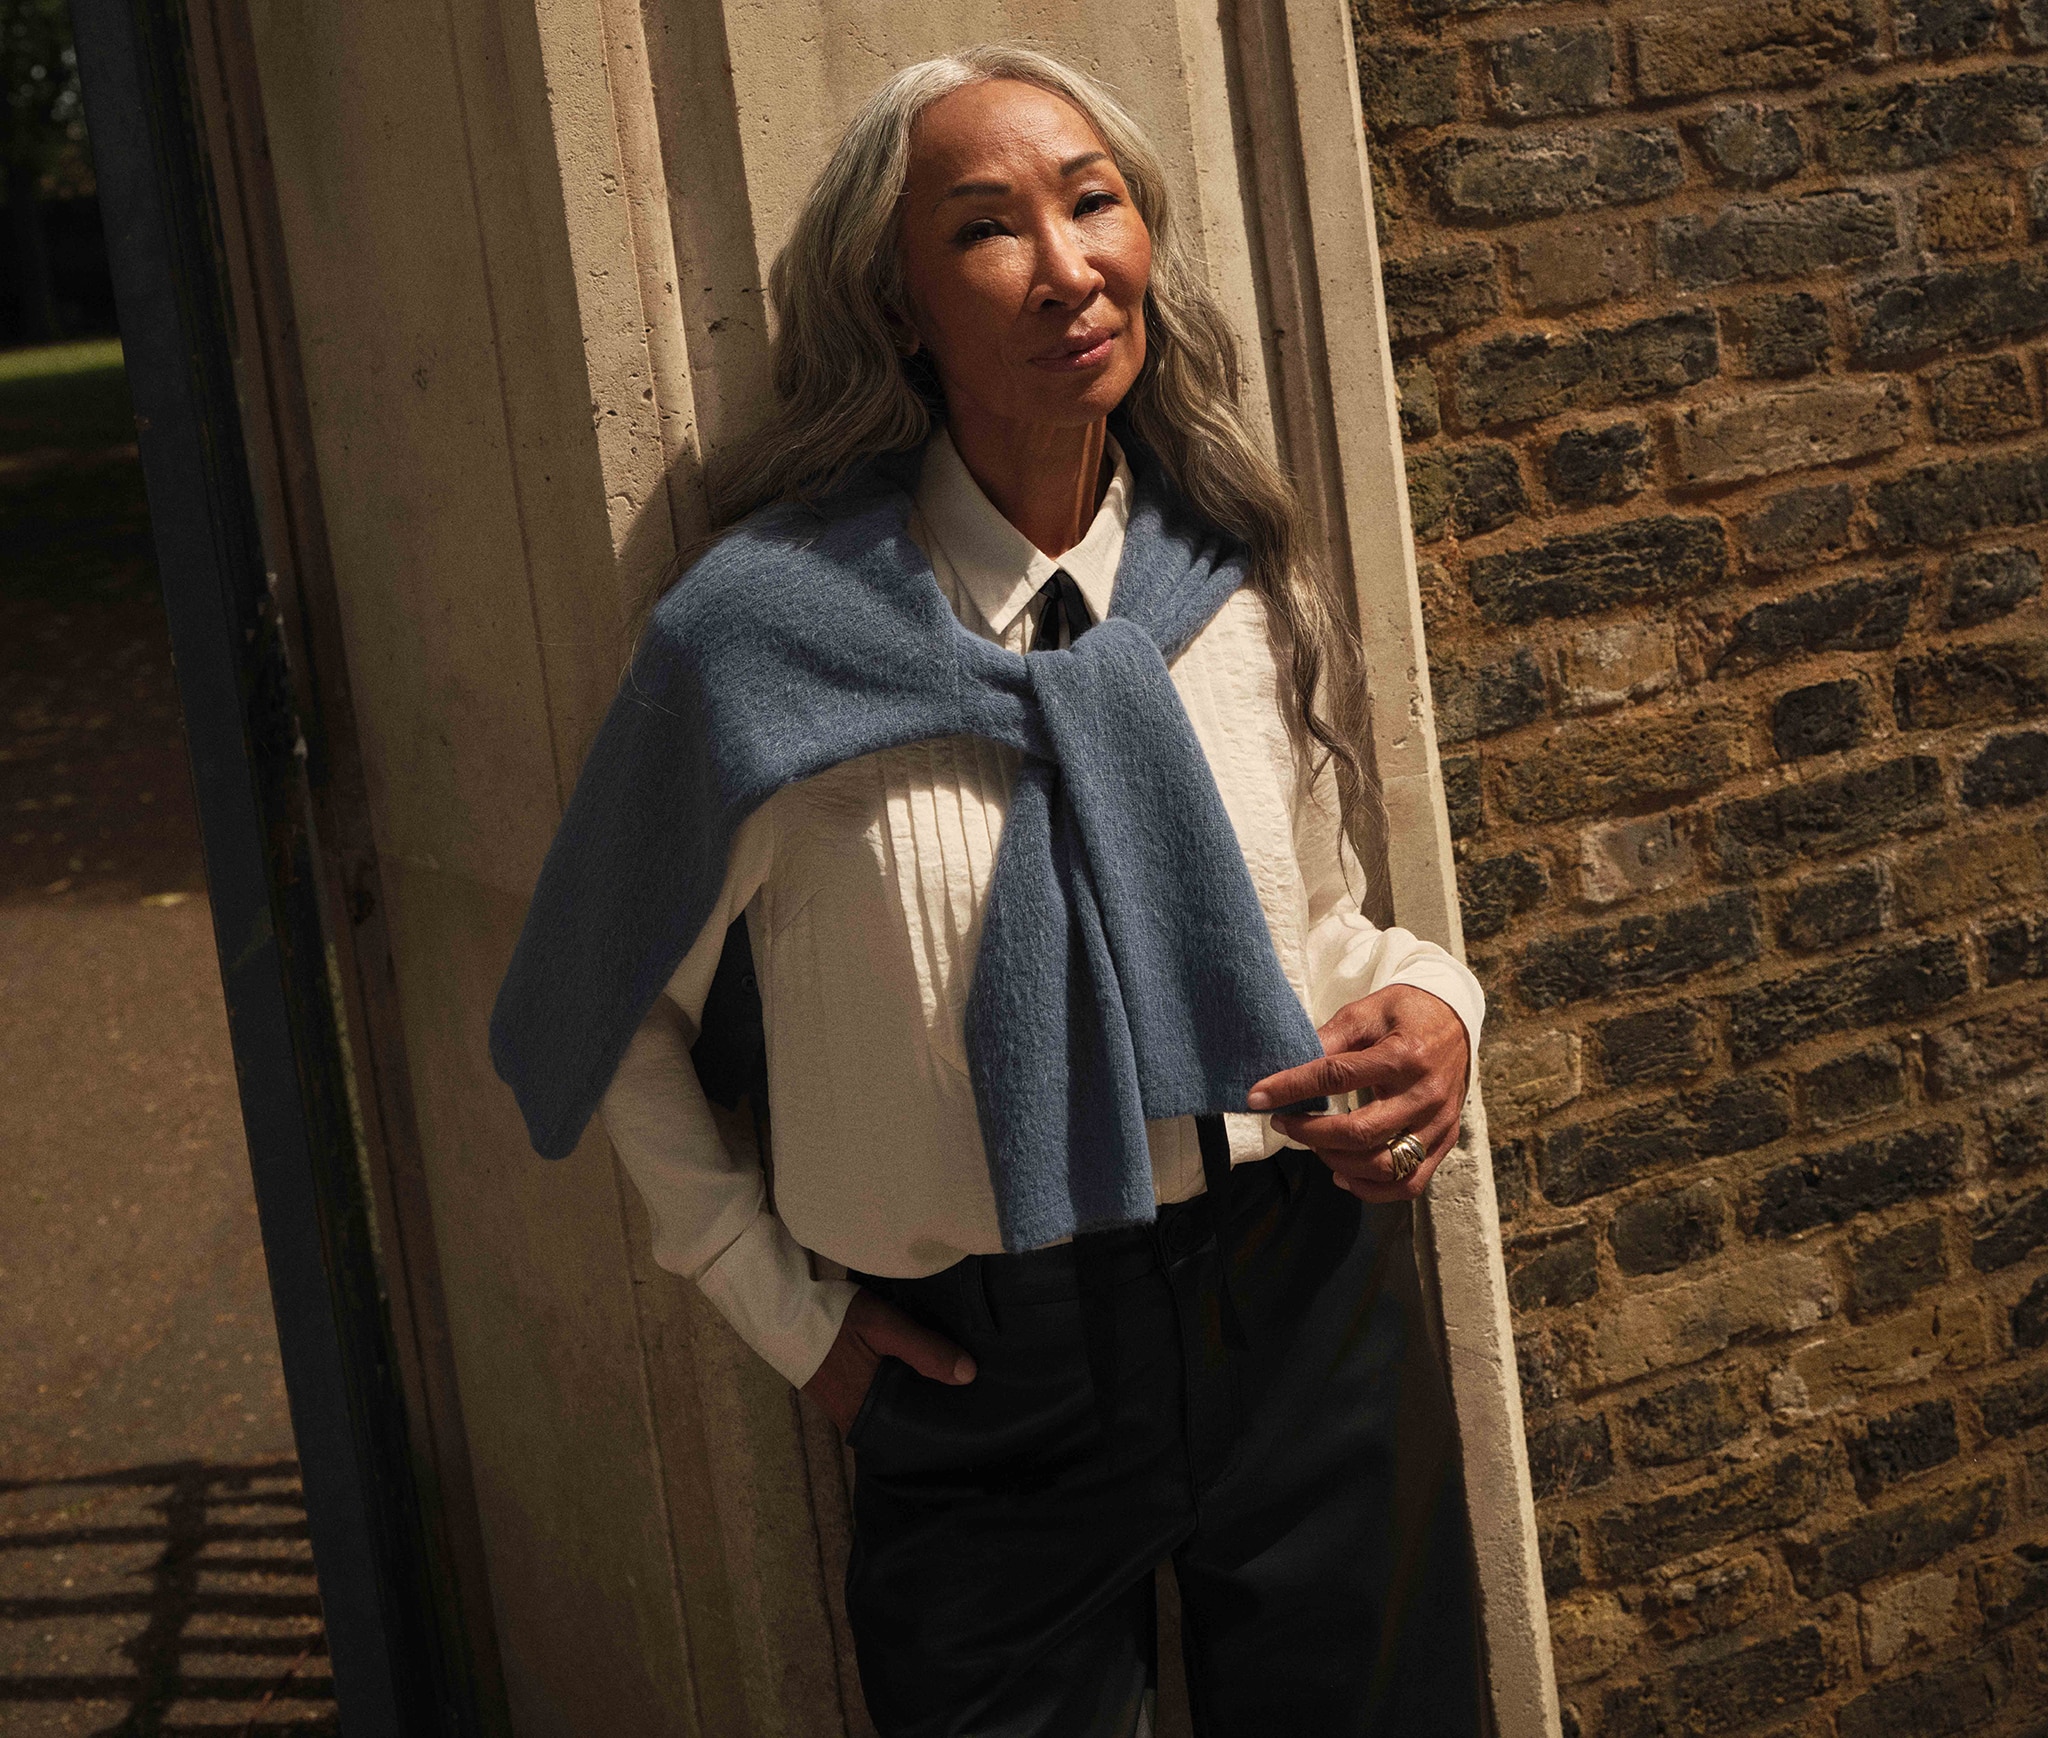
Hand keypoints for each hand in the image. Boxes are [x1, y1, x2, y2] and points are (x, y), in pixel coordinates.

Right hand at [801, 1287, 975, 1436]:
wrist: (782, 1310)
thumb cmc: (832, 1321)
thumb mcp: (883, 1326)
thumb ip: (925, 1350)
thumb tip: (969, 1375)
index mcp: (869, 1414)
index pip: (918, 1429)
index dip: (946, 1417)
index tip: (974, 1405)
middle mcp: (857, 1420)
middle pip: (907, 1420)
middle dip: (934, 1406)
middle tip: (968, 1389)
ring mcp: (847, 1408)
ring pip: (893, 1408)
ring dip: (916, 1395)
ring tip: (950, 1379)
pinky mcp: (841, 1394)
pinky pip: (879, 1399)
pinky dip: (898, 1388)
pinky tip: (917, 1372)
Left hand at [1246, 984, 1470, 1202]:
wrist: (1456, 1020)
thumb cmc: (1405, 1014)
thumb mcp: (1366, 1012)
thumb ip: (1331, 1038)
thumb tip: (1288, 1064)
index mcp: (1403, 1056)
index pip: (1338, 1077)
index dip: (1292, 1088)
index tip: (1258, 1096)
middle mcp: (1425, 1095)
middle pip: (1361, 1132)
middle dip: (1311, 1133)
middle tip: (1282, 1122)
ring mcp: (1438, 1122)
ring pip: (1385, 1166)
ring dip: (1338, 1162)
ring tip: (1313, 1143)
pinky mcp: (1445, 1141)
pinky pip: (1410, 1183)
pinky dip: (1372, 1188)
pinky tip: (1343, 1174)